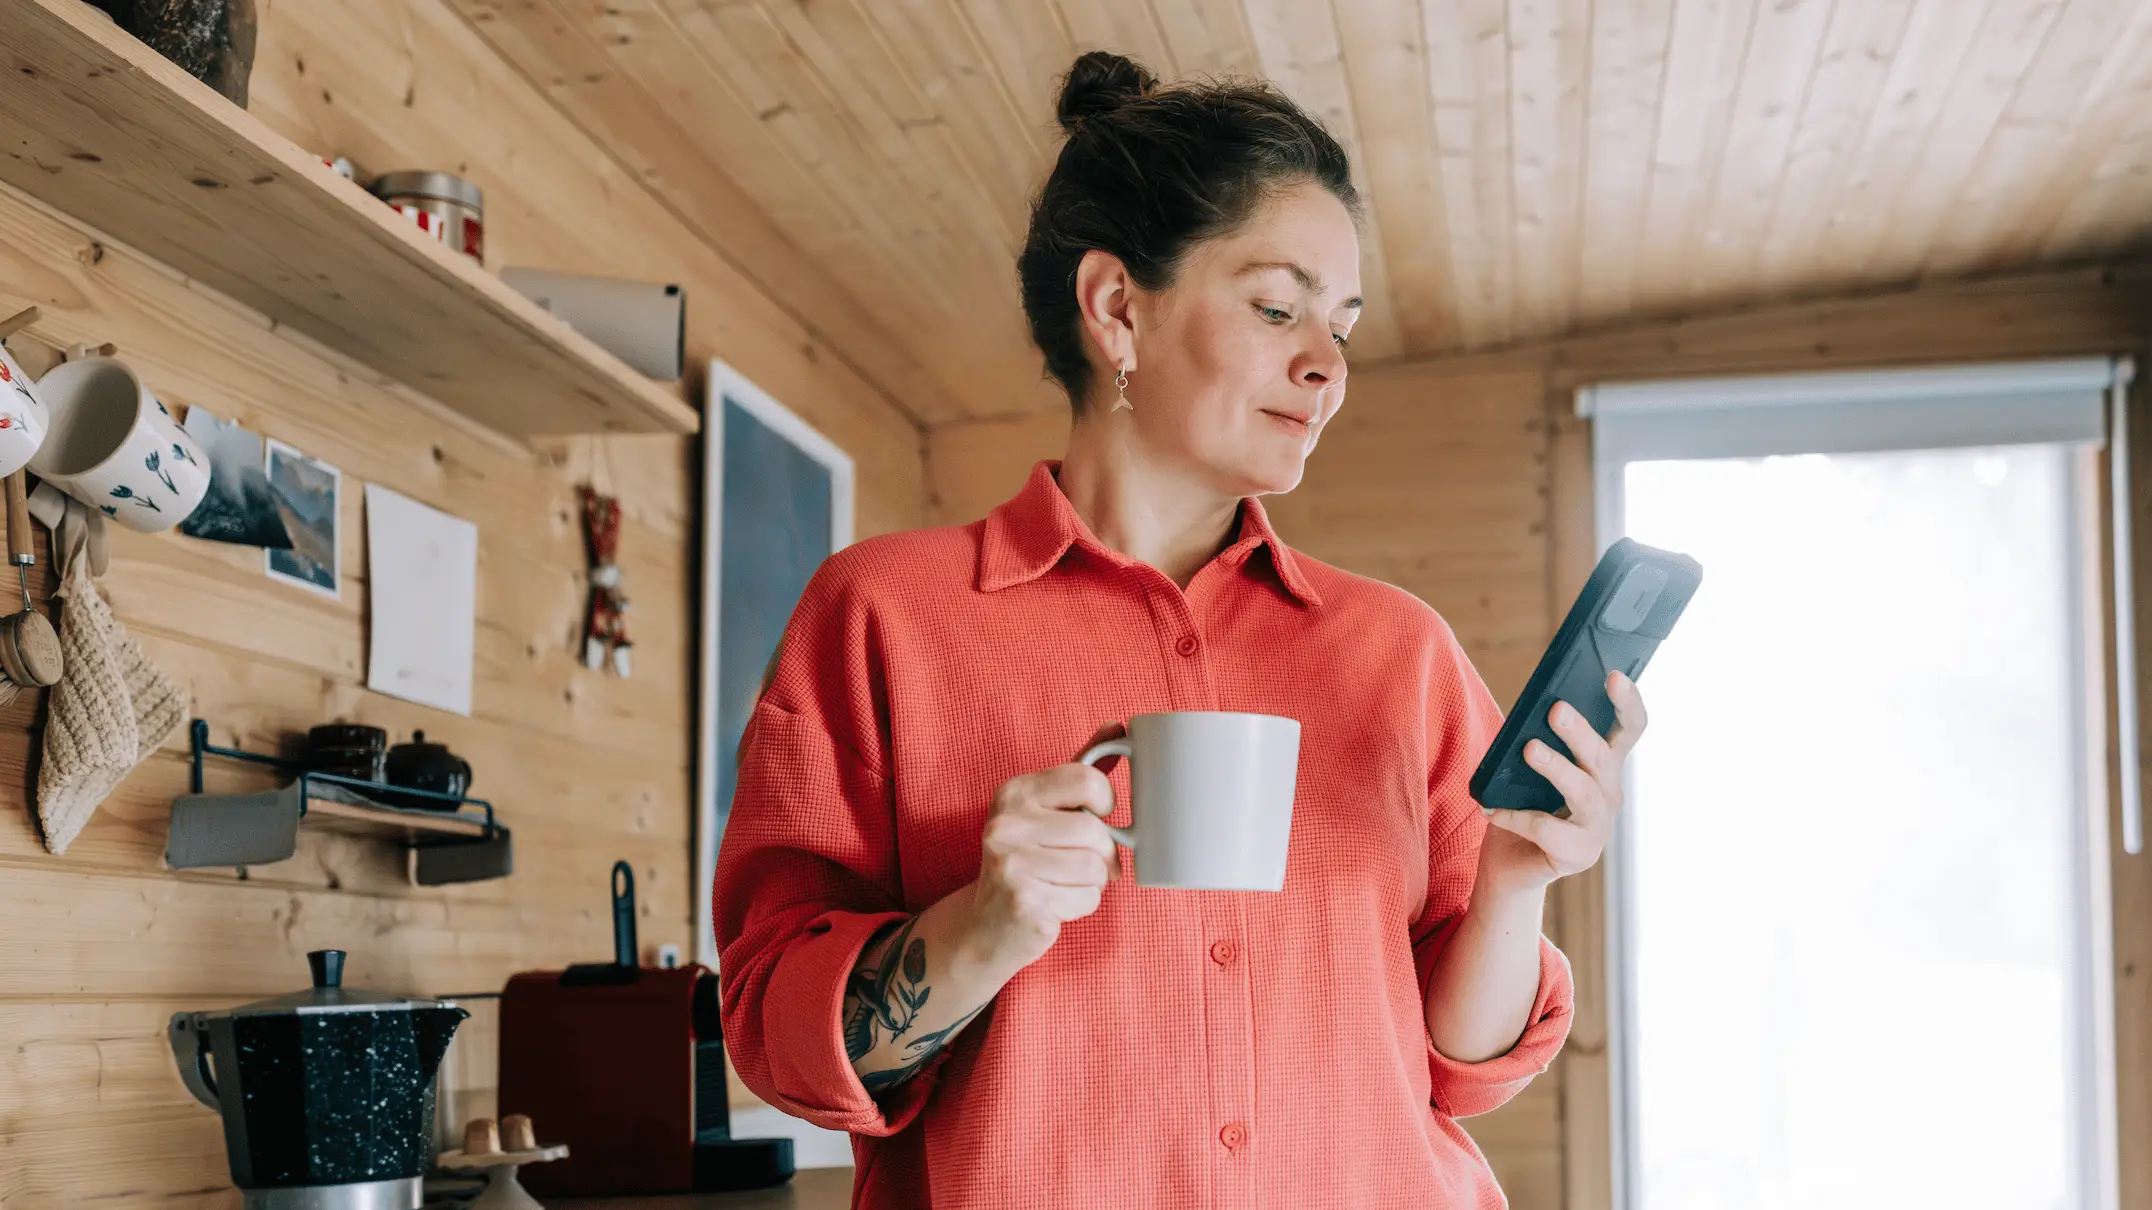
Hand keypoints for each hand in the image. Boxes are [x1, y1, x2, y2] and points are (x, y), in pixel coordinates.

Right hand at [960, 756, 1121, 972]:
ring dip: (1093, 882)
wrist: (985, 924)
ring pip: (1096, 868)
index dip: (1104, 803)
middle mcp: (1005, 824)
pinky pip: (1087, 899)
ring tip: (1065, 883)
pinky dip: (1082, 905)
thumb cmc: (1027, 859)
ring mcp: (1011, 865)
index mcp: (1014, 792)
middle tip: (1083, 862)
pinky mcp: (1024, 903)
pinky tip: (1055, 903)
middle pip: (1096, 832)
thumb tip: (1119, 726)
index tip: (1093, 817)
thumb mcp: (1045, 808)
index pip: (1087, 780)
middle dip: (1103, 854)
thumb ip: (1080, 770)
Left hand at [1478, 670, 1647, 896]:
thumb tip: (1529, 711)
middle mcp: (1608, 794)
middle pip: (1603, 757)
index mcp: (1602, 766)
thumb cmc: (1521, 806)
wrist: (1508, 866)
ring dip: (1557, 768)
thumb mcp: (1527, 768)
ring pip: (1584, 792)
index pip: (1629, 729)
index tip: (1614, 675)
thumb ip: (1536, 741)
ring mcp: (1597, 827)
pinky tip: (1491, 810)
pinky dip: (1516, 816)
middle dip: (1581, 732)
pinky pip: (1548, 829)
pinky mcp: (1579, 855)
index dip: (1627, 702)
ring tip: (1530, 749)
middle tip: (1557, 709)